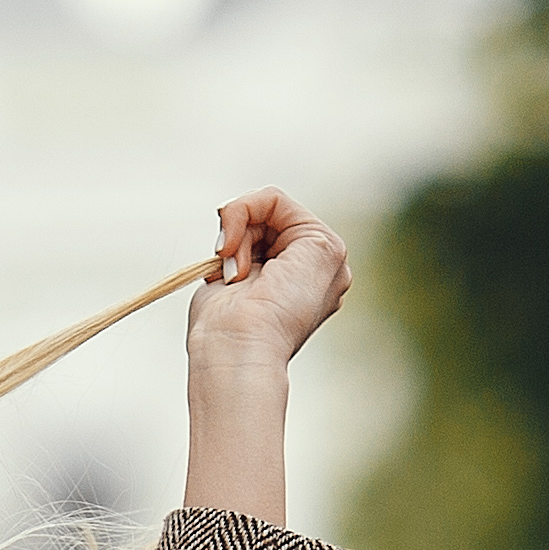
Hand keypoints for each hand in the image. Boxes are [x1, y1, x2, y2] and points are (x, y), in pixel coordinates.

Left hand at [184, 191, 350, 372]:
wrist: (236, 351)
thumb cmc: (223, 331)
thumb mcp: (228, 282)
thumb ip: (240, 256)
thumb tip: (233, 243)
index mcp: (298, 286)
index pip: (267, 238)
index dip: (237, 242)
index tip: (220, 266)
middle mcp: (318, 273)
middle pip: (270, 221)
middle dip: (238, 235)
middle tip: (227, 269)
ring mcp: (328, 259)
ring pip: (270, 207)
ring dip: (238, 232)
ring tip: (236, 272)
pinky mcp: (325, 246)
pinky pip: (273, 198)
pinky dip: (242, 213)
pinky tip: (237, 252)